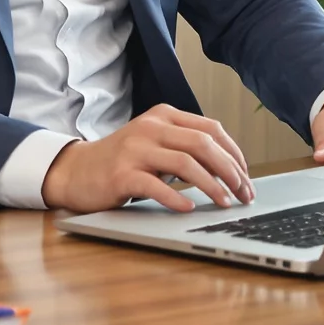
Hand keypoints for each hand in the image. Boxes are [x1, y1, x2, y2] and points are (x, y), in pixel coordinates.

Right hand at [40, 105, 255, 214]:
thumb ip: (184, 146)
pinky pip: (155, 185)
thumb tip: (228, 168)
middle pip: (203, 144)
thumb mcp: (155, 143)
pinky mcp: (121, 174)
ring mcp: (135, 149)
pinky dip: (176, 198)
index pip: (211, 129)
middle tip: (244, 193)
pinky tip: (189, 208)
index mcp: (164, 116)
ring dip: (211, 185)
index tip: (246, 177)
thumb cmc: (123, 160)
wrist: (77, 170)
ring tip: (225, 203)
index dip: (234, 154)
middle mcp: (151, 127)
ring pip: (185, 163)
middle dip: (230, 171)